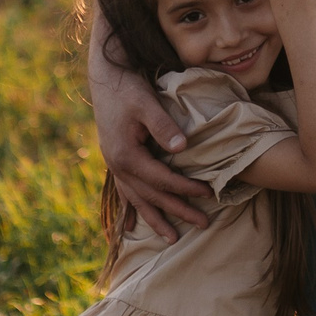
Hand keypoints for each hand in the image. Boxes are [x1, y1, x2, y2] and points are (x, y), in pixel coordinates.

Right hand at [89, 55, 210, 239]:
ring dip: (155, 219)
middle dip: (177, 211)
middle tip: (203, 224)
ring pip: (137, 199)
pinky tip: (131, 226)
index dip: (185, 188)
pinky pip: (124, 192)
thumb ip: (164, 126)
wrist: (106, 76)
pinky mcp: (115, 159)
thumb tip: (183, 148)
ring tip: (172, 239)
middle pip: (151, 195)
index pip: (161, 179)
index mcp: (126, 155)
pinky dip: (130, 209)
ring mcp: (114, 164)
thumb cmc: (129, 88)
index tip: (208, 193)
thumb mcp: (146, 103)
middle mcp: (117, 165)